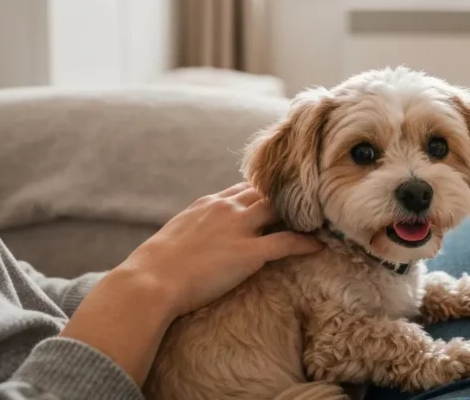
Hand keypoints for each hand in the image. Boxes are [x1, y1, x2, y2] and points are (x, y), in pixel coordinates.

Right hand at [118, 182, 322, 316]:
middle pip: (267, 193)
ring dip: (301, 213)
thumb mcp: (176, 234)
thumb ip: (195, 229)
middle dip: (287, 195)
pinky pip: (287, 242)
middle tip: (309, 201)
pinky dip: (306, 243)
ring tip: (319, 218)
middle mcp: (226, 208)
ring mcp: (239, 228)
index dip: (265, 192)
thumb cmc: (155, 266)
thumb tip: (198, 239)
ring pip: (280, 210)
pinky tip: (319, 246)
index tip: (280, 196)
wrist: (150, 281)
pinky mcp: (249, 252)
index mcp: (208, 203)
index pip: (244, 188)